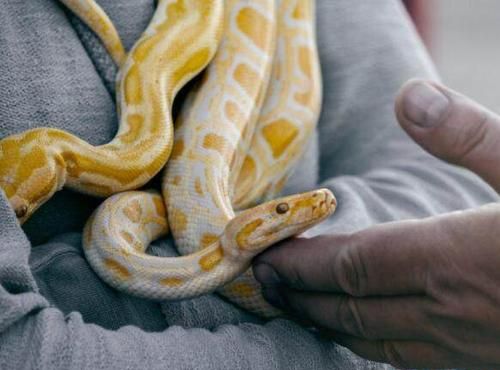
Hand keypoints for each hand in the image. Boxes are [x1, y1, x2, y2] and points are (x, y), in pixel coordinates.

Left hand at [253, 80, 499, 368]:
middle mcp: (451, 313)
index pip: (348, 268)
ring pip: (377, 343)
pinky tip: (368, 335)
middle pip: (350, 310)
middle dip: (302, 298)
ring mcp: (470, 349)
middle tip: (265, 286)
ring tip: (300, 309)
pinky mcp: (489, 364)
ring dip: (331, 325)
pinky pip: (413, 362)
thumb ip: (472, 135)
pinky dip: (376, 346)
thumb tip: (409, 97)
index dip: (302, 265)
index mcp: (453, 261)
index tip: (266, 257)